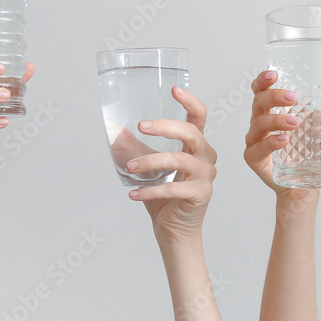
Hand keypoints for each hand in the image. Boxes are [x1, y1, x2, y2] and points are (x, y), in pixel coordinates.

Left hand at [127, 86, 216, 245]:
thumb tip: (114, 129)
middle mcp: (206, 156)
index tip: (174, 89)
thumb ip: (136, 149)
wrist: (174, 231)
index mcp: (196, 145)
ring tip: (129, 167)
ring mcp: (206, 176)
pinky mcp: (201, 194)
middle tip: (142, 126)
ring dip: (150, 161)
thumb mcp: (148, 168)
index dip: (189, 101)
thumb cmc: (164, 197)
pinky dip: (151, 190)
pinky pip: (174, 188)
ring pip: (179, 159)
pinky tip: (134, 194)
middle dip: (166, 127)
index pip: (198, 117)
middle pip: (191, 133)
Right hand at [244, 70, 320, 202]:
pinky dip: (270, 142)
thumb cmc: (311, 151)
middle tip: (294, 98)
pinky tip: (284, 140)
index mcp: (273, 109)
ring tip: (295, 123)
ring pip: (258, 123)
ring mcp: (255, 139)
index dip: (263, 79)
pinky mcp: (254, 158)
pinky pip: (258, 148)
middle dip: (274, 96)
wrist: (306, 184)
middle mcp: (260, 121)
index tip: (275, 73)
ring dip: (276, 120)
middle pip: (258, 101)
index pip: (260, 89)